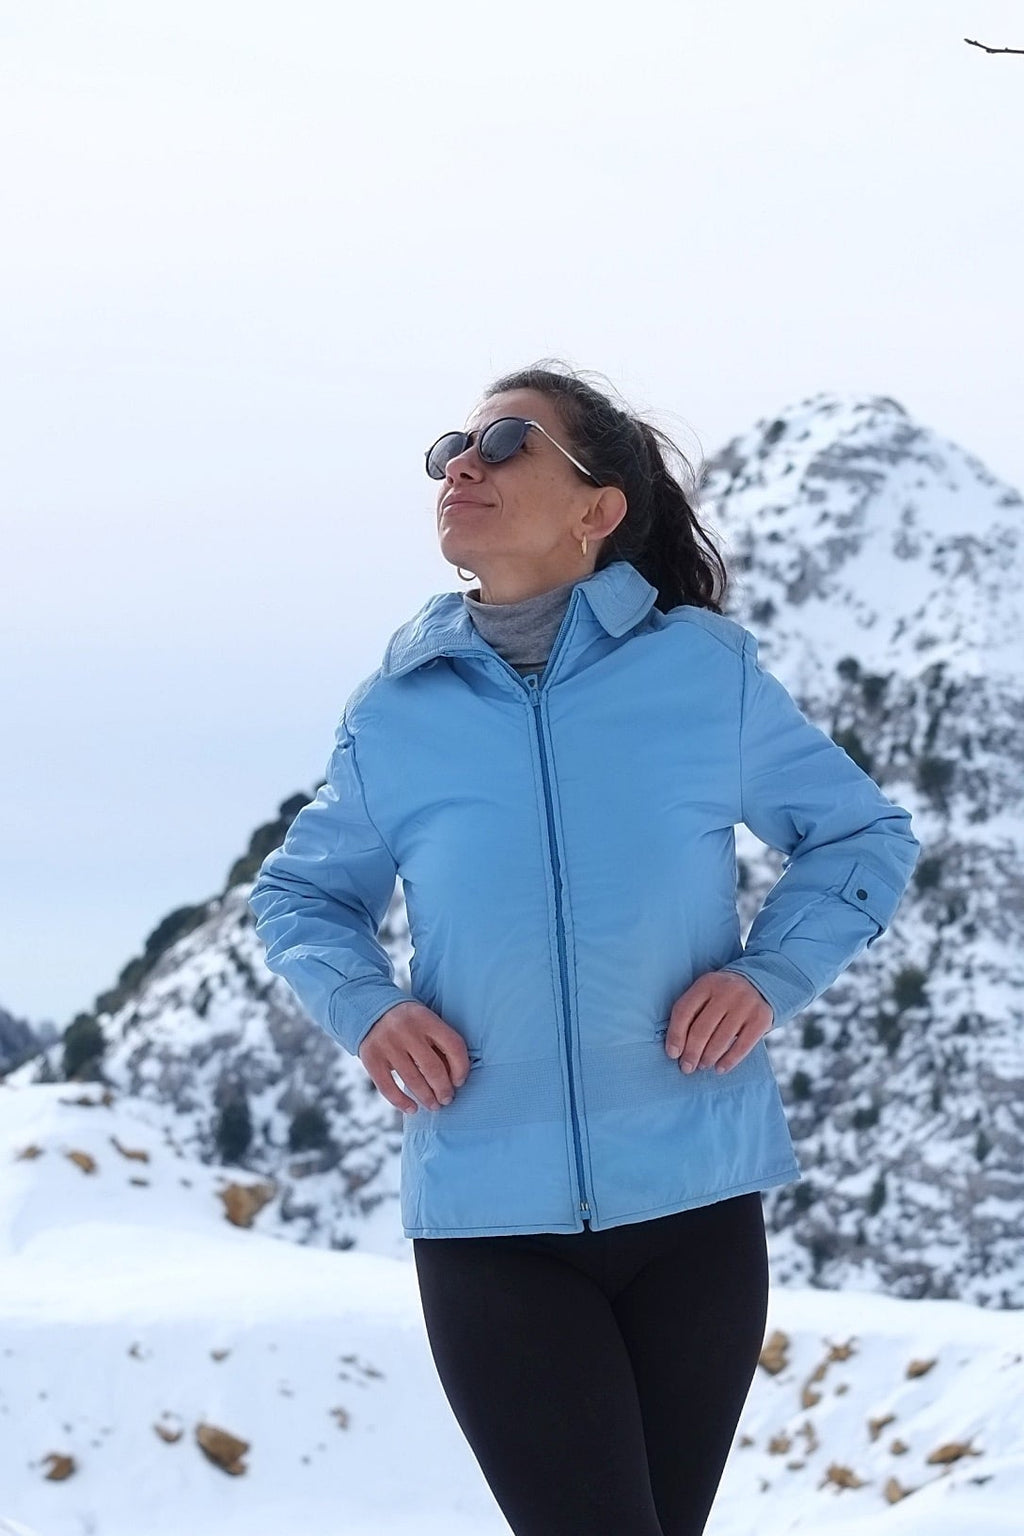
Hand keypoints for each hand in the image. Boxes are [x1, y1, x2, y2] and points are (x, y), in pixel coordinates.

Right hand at [358, 1000, 470, 1114]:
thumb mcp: (426, 1023)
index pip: (453, 1045)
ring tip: (434, 1106)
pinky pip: (388, 1087)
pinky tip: (412, 1109)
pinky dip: (401, 1102)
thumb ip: (439, 1046)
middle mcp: (406, 1030)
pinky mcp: (371, 1057)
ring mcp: (387, 1044)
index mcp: (426, 1018)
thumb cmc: (410, 1024)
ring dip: (426, 1098)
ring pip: (412, 1080)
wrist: (372, 1011)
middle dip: (443, 1089)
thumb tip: (454, 1080)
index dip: (461, 1068)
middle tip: (447, 1100)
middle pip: (433, 1067)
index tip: (459, 1082)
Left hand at [664, 971, 773, 1074]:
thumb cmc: (721, 996)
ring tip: (702, 1066)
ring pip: (721, 1039)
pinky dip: (729, 1061)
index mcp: (706, 983)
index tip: (672, 1054)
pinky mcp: (761, 1018)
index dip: (675, 1035)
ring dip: (708, 1058)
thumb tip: (676, 1049)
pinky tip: (720, 1069)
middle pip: (702, 1028)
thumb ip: (691, 1013)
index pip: (684, 1011)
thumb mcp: (705, 994)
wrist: (758, 985)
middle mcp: (726, 991)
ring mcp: (745, 1004)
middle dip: (691, 1053)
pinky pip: (742, 1045)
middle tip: (687, 1068)